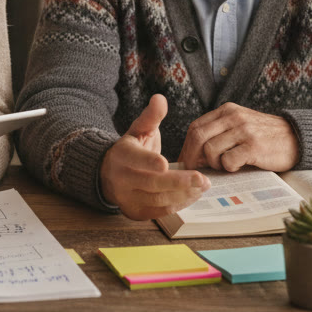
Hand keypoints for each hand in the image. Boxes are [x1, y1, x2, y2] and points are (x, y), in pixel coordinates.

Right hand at [100, 94, 209, 219]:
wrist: (108, 174)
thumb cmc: (131, 149)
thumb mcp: (138, 130)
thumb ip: (151, 116)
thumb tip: (160, 98)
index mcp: (122, 155)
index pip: (135, 160)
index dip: (149, 162)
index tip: (165, 164)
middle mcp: (121, 179)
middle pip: (152, 183)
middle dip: (179, 182)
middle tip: (202, 179)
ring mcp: (127, 198)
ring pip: (158, 200)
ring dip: (183, 194)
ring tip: (203, 186)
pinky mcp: (135, 212)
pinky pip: (159, 212)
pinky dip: (178, 204)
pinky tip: (193, 195)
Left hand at [177, 103, 299, 172]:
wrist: (297, 138)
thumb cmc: (265, 137)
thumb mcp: (240, 126)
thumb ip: (219, 133)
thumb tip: (193, 155)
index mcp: (227, 111)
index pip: (195, 127)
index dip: (187, 147)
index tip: (187, 162)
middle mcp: (234, 117)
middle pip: (197, 137)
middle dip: (192, 158)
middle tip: (197, 171)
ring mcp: (244, 131)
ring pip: (210, 149)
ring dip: (213, 163)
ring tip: (226, 166)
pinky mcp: (254, 146)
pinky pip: (228, 160)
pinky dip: (228, 168)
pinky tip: (238, 166)